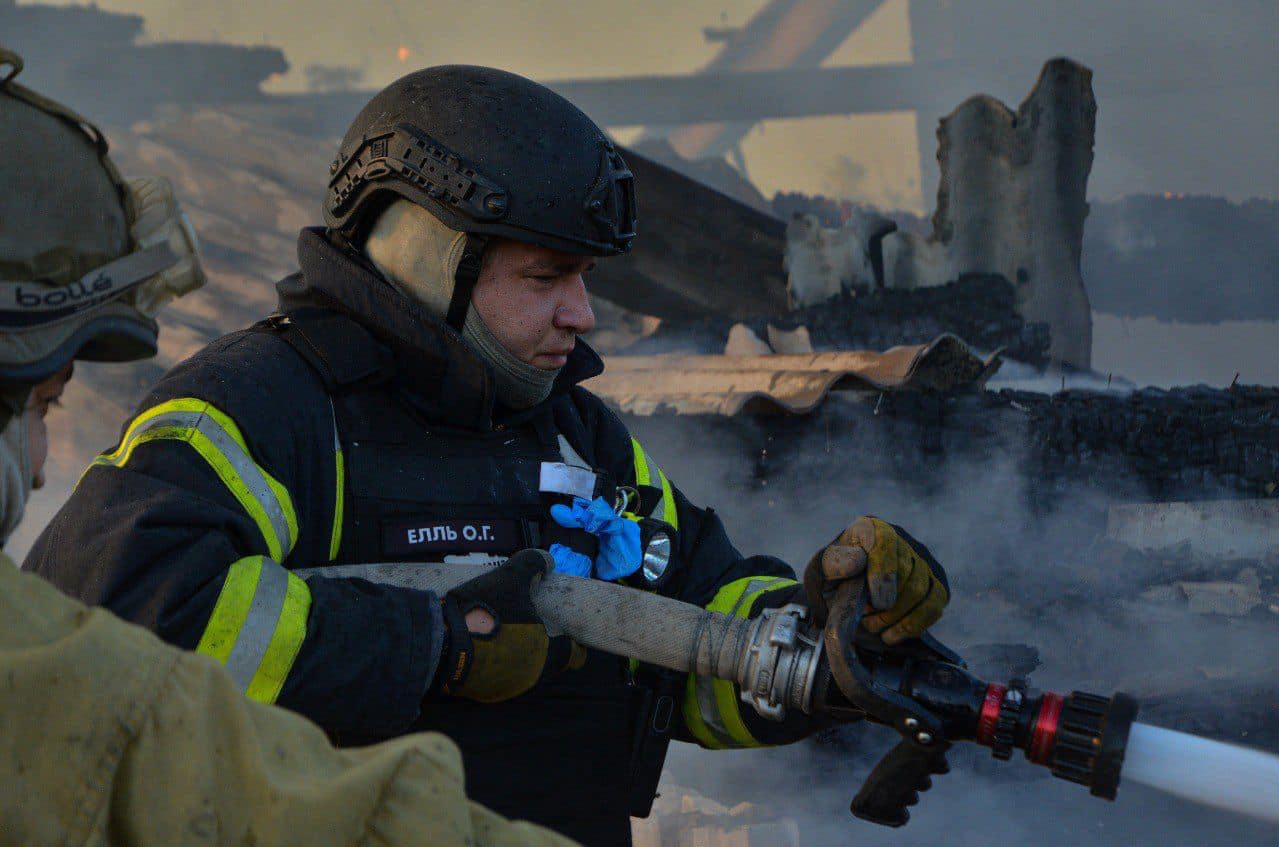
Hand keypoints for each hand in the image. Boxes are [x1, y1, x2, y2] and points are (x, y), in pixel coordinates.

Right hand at [434, 549, 584, 701]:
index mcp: (550, 655)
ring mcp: (509, 689)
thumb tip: (548, 563)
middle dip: (542, 643)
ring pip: (524, 668)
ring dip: (519, 652)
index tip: (560, 626)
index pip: (576, 656)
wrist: (440, 643)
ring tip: (504, 629)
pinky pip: (500, 675)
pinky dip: (497, 661)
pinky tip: (485, 642)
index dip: (571, 640)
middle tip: (528, 621)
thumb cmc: (485, 611)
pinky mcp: (485, 693)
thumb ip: (534, 563)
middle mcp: (534, 678)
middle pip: (549, 660)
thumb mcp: (511, 576)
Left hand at [803, 516, 948, 644]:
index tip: (878, 602)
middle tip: (864, 620)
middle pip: (907, 572)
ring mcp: (922, 559)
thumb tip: (857, 562)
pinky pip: (935, 604)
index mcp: (870, 528)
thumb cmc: (833, 580)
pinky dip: (913, 625)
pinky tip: (892, 634)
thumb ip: (832, 565)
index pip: (885, 541)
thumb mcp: (820, 572)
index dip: (884, 573)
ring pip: (922, 591)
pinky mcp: (936, 581)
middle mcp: (901, 538)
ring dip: (897, 618)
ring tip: (874, 627)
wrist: (844, 594)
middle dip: (885, 606)